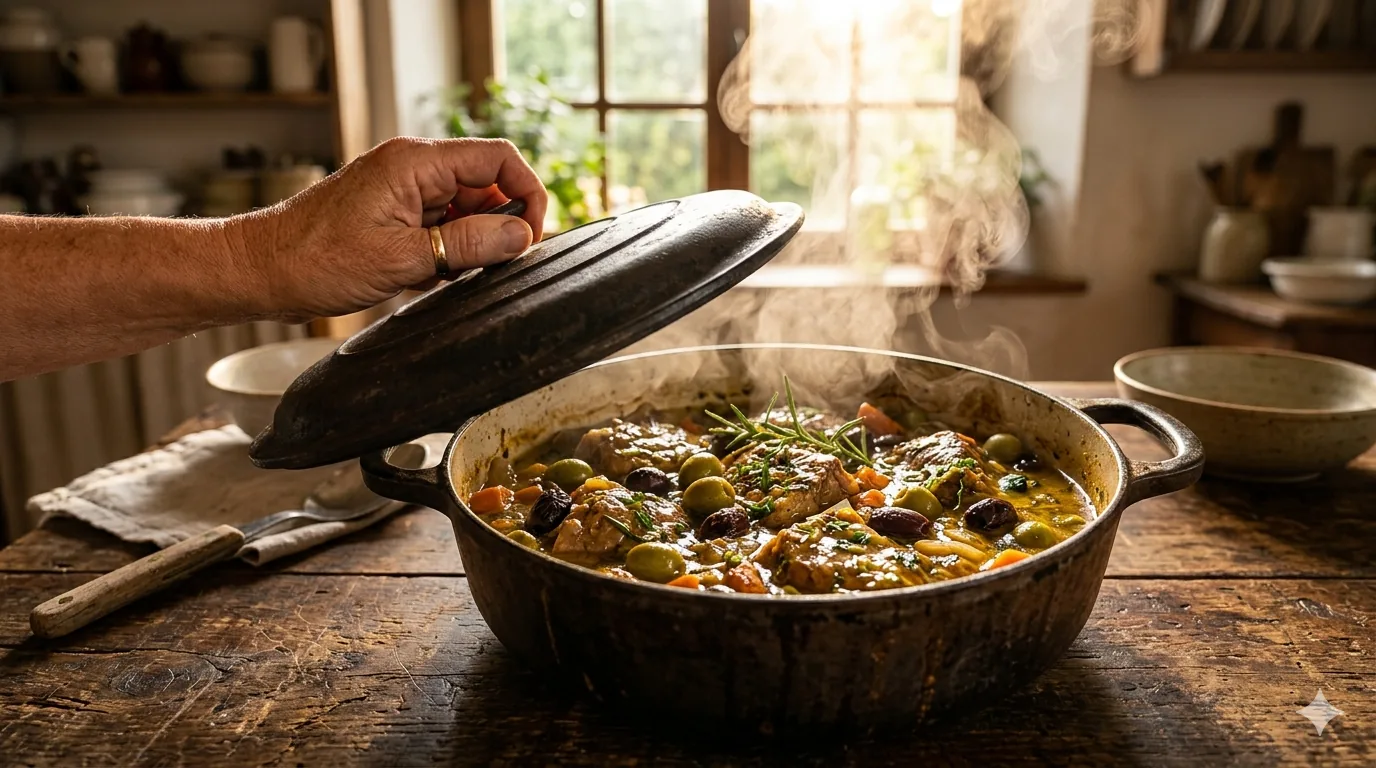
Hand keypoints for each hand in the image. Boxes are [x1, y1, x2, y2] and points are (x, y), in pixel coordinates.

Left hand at [232, 137, 548, 321]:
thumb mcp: (404, 258)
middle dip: (498, 226)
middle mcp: (412, 168)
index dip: (526, 195)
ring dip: (471, 244)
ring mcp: (402, 190)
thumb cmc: (315, 261)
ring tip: (449, 274)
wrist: (260, 272)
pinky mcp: (393, 214)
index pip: (498, 159)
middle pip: (486, 185)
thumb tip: (521, 237)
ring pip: (465, 209)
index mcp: (416, 162)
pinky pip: (441, 226)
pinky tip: (430, 277)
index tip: (529, 239)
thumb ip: (469, 244)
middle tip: (491, 266)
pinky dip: (448, 252)